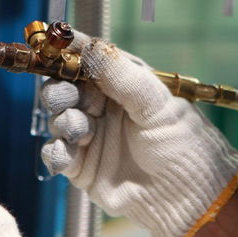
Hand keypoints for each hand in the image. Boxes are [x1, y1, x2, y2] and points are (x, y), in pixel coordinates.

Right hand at [40, 34, 237, 236]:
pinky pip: (56, 153)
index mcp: (123, 82)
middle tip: (64, 98)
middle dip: (59, 89)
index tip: (50, 41)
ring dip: (64, 121)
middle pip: (64, 86)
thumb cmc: (181, 142)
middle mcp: (103, 105)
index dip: (67, 48)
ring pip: (58, 117)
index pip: (89, 59)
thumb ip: (121, 76)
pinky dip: (55, 152)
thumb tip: (88, 46)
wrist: (187, 195)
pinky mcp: (82, 165)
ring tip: (80, 131)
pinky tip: (66, 155)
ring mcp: (91, 135)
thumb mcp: (156, 102)